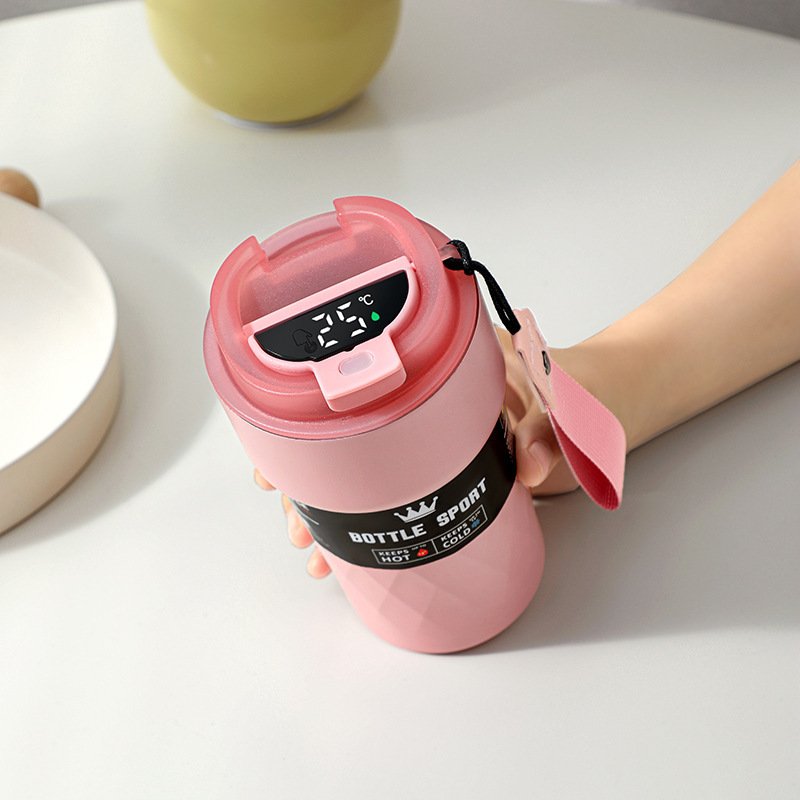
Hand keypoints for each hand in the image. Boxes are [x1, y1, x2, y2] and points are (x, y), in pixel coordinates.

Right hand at [255, 327, 586, 578]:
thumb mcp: (565, 399)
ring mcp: (437, 442)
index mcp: (441, 369)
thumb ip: (547, 431)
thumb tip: (527, 469)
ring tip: (317, 556)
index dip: (315, 432)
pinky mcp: (455, 472)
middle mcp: (426, 406)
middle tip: (298, 529)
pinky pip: (408, 498)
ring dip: (341, 515)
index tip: (278, 467)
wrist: (611, 399)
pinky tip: (355, 553)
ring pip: (372, 476)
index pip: (359, 398)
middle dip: (317, 489)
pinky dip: (381, 524)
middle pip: (353, 445)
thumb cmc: (584, 382)